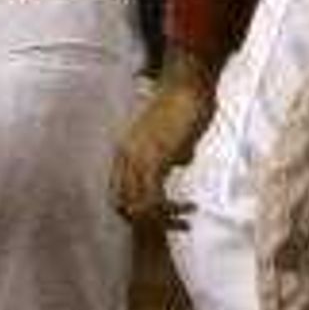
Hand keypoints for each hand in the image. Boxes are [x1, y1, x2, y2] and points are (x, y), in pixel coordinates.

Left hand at [112, 59, 216, 222]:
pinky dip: (171, 210)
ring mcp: (137, 158)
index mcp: (124, 151)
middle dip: (149, 223)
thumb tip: (181, 162)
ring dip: (164, 220)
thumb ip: (172, 151)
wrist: (188, 84)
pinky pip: (154, 198)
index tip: (163, 217)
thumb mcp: (173, 135)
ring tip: (186, 221)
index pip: (118, 193)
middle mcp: (125, 156)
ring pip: (138, 206)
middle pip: (122, 204)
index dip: (138, 211)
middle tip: (177, 225)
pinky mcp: (154, 158)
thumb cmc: (185, 105)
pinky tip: (190, 208)